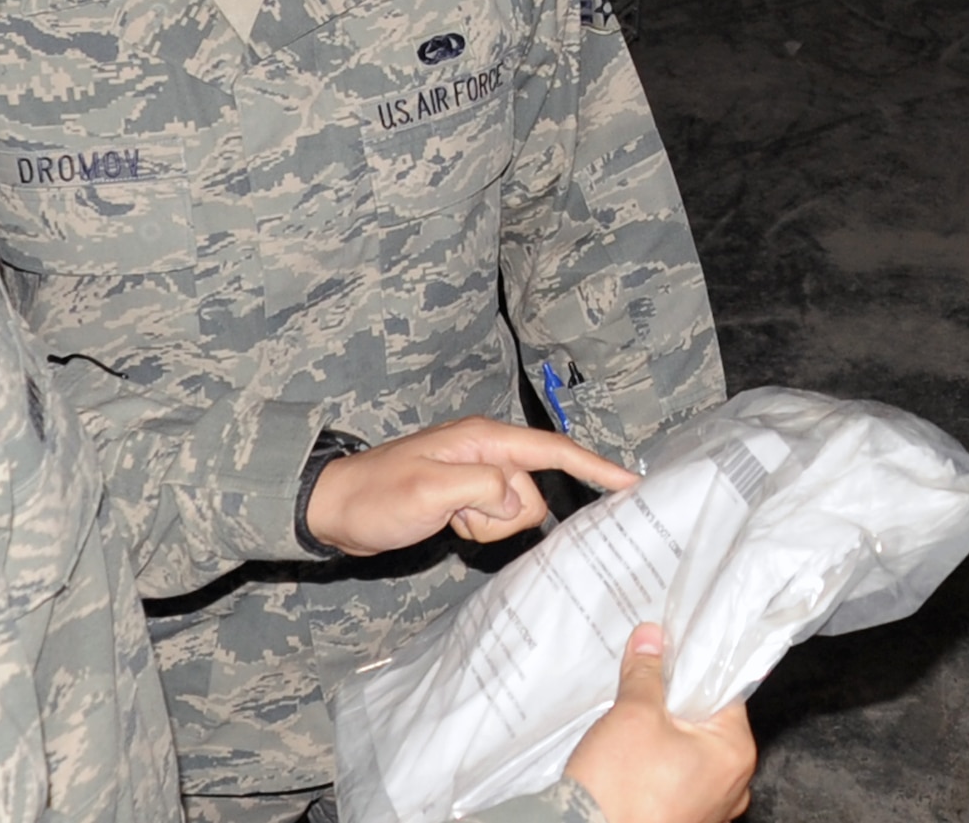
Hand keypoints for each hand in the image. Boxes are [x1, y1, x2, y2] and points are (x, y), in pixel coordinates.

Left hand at [302, 415, 638, 555]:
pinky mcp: (468, 499)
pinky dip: (481, 530)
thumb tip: (519, 496)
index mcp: (482, 439)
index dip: (594, 467)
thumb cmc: (377, 497)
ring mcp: (476, 477)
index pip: (552, 450)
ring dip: (489, 527)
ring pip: (518, 512)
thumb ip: (483, 488)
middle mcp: (485, 452)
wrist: (336, 510)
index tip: (632, 485)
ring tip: (450, 522)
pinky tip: (450, 528)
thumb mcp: (429, 491)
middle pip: (535, 492)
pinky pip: (499, 520)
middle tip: (461, 519)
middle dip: (507, 516)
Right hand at [565, 625, 754, 822]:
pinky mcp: (686, 819)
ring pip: (690, 752)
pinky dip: (659, 763)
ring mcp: (712, 809)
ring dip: (664, 734)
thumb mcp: (634, 713)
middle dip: (674, 703)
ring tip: (632, 720)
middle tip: (643, 686)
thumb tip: (652, 637)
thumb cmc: (623, 784)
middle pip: (706, 723)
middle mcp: (734, 785)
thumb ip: (647, 672)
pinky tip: (631, 754)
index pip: (724, 692)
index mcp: (735, 753)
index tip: (667, 654)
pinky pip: (678, 779)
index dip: (693, 669)